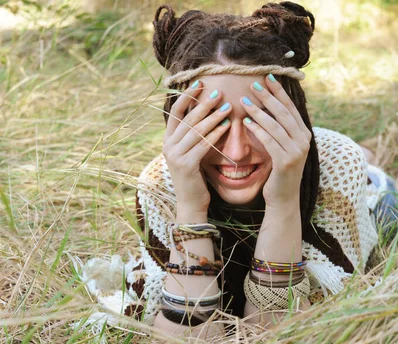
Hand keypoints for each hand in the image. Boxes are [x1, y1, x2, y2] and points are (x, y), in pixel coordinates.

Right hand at [162, 81, 231, 215]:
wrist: (190, 204)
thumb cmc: (194, 177)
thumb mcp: (190, 153)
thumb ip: (193, 136)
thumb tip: (206, 113)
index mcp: (168, 140)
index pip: (175, 112)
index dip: (187, 96)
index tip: (200, 83)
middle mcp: (168, 145)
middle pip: (187, 118)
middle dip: (203, 104)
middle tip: (218, 92)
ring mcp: (175, 155)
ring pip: (196, 130)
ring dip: (212, 117)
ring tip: (227, 107)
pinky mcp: (186, 165)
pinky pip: (203, 145)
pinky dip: (215, 133)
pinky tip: (226, 126)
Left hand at [240, 75, 311, 207]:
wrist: (284, 198)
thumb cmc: (280, 171)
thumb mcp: (284, 146)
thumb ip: (281, 129)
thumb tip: (268, 106)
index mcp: (305, 134)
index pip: (291, 108)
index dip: (279, 92)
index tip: (268, 77)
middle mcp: (304, 141)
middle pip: (284, 113)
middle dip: (268, 97)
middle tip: (253, 84)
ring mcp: (296, 152)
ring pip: (275, 126)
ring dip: (259, 111)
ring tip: (245, 101)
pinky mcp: (285, 162)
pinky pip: (269, 141)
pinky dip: (258, 130)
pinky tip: (247, 122)